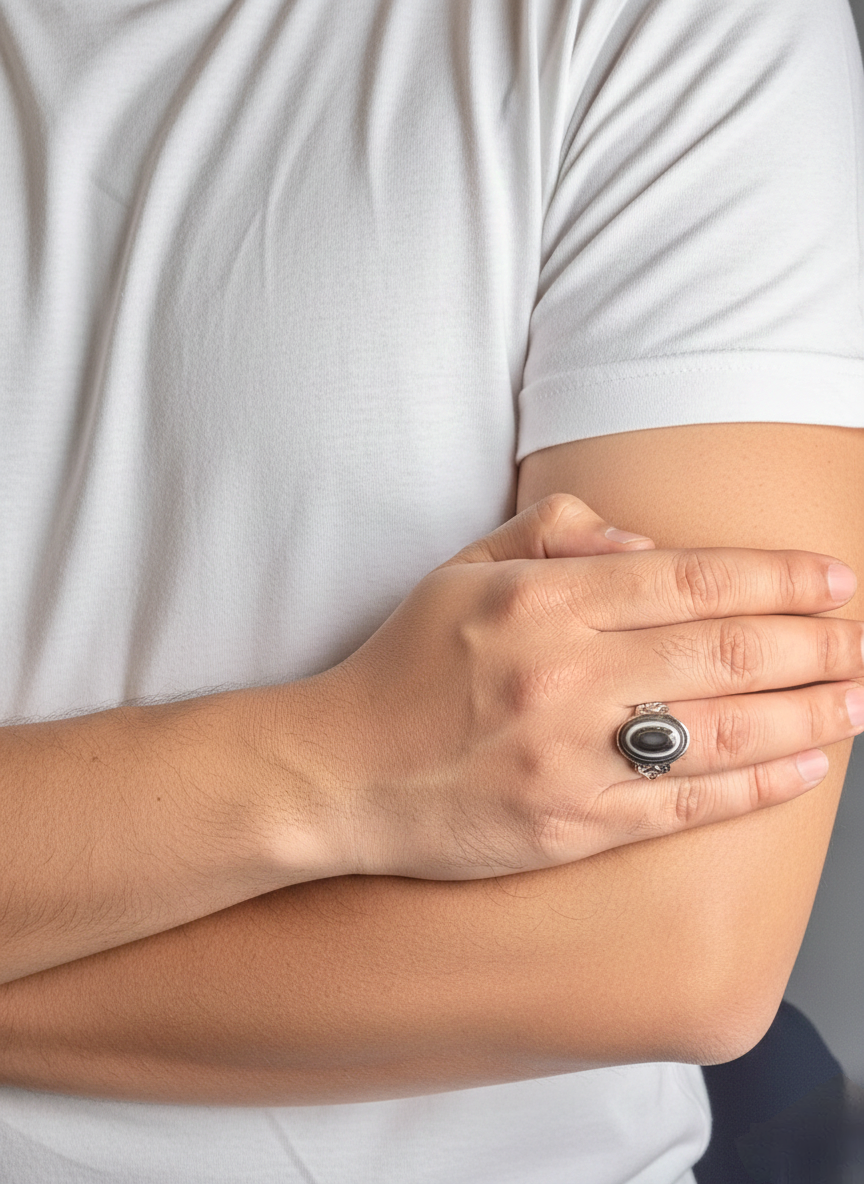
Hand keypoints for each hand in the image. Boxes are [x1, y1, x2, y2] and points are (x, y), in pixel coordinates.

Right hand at [283, 495, 863, 879]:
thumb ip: (551, 535)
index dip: (775, 577)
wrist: (339, 774)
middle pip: (724, 651)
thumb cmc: (401, 668)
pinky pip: (686, 804)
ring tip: (862, 697)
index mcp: (540, 602)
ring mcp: (572, 758)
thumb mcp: (459, 572)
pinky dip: (757, 785)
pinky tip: (807, 766)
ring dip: (809, 712)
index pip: (688, 579)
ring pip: (724, 729)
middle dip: (816, 641)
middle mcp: (564, 676)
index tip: (834, 578)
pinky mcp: (572, 827)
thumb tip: (643, 541)